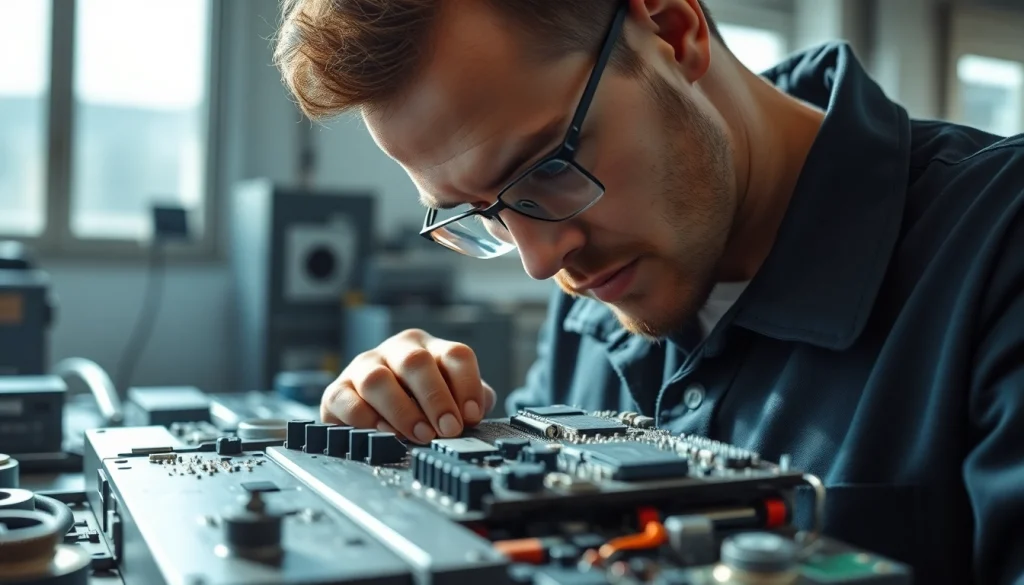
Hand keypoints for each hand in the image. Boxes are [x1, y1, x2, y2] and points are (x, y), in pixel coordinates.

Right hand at [321, 329, 496, 443]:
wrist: (369, 411)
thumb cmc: (417, 403)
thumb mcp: (448, 398)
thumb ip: (469, 401)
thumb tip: (476, 411)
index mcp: (429, 349)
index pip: (455, 354)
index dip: (467, 385)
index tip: (472, 415)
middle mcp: (396, 351)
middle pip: (416, 362)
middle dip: (435, 398)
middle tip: (447, 429)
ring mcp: (364, 367)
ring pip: (378, 379)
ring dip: (402, 410)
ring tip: (420, 435)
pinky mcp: (338, 390)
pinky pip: (348, 400)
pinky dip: (367, 419)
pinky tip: (386, 433)